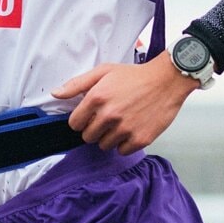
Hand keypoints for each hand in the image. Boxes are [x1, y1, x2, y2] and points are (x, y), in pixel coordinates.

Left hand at [52, 53, 197, 154]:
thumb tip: (55, 94)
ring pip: (104, 146)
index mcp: (97, 98)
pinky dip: (125, 143)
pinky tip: (132, 129)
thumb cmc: (135, 75)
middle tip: (108, 118)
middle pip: (88, 137)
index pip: (74, 124)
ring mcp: (125, 129)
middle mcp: (109, 115)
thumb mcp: (104, 71)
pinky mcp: (140, 139)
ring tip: (121, 122)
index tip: (91, 116)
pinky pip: (122, 151)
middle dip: (95, 129)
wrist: (167, 80)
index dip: (81, 120)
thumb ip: (77, 84)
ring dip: (110, 137)